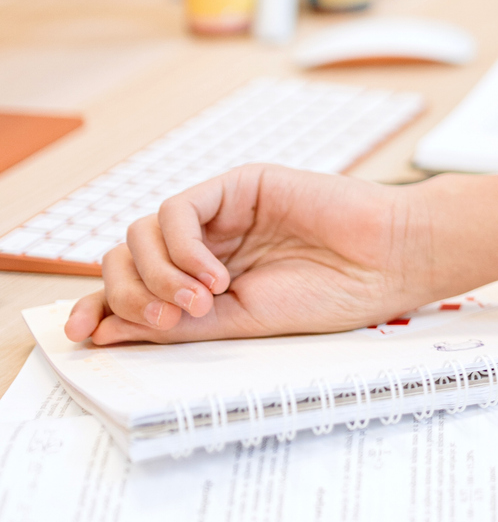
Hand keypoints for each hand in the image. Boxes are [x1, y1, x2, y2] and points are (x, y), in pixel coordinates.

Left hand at [63, 165, 442, 345]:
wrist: (391, 260)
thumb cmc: (335, 293)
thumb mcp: (242, 323)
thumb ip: (175, 325)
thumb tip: (104, 331)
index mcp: (207, 279)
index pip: (132, 286)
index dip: (100, 306)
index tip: (83, 336)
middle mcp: (208, 243)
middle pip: (126, 257)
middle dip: (130, 293)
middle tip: (169, 321)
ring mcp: (223, 212)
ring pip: (142, 232)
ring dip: (158, 274)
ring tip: (202, 302)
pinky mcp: (239, 185)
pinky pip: (178, 210)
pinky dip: (183, 248)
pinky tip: (214, 274)